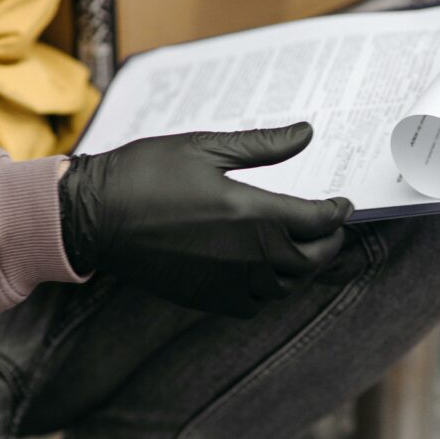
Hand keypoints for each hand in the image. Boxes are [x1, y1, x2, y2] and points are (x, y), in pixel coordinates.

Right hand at [58, 123, 352, 316]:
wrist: (96, 216)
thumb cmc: (147, 174)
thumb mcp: (207, 147)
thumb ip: (264, 145)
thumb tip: (308, 133)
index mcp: (252, 212)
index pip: (318, 221)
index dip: (338, 212)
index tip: (343, 203)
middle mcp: (248, 254)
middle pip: (312, 259)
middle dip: (329, 242)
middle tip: (332, 227)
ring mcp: (228, 281)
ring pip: (287, 286)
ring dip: (304, 268)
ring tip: (304, 248)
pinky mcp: (207, 297)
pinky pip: (255, 305)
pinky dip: (272, 290)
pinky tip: (268, 272)